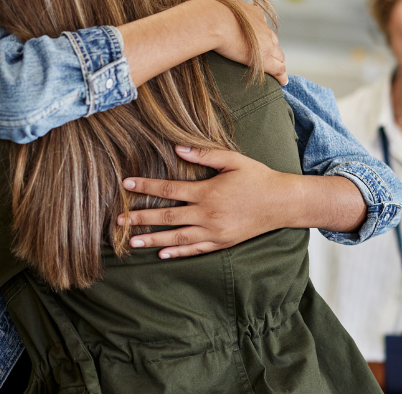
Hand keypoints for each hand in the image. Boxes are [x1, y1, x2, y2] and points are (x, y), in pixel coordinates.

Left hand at [117, 146, 294, 258]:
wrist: (283, 203)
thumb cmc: (257, 177)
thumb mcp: (232, 160)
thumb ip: (204, 154)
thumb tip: (176, 148)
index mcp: (208, 192)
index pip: (169, 190)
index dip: (145, 187)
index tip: (126, 185)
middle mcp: (208, 214)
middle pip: (167, 217)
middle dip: (141, 218)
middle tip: (118, 220)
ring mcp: (215, 231)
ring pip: (177, 237)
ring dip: (153, 239)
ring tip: (131, 241)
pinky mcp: (222, 242)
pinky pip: (196, 250)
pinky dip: (178, 252)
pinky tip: (162, 254)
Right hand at [211, 0, 287, 85]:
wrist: (213, 21)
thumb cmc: (208, 13)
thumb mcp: (215, 3)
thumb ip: (218, 3)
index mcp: (252, 13)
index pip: (261, 26)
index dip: (261, 34)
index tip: (257, 40)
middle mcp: (263, 27)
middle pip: (273, 40)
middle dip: (272, 48)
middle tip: (268, 56)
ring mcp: (266, 44)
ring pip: (278, 55)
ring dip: (278, 61)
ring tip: (276, 69)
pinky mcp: (265, 59)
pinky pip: (279, 69)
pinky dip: (282, 76)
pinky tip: (282, 82)